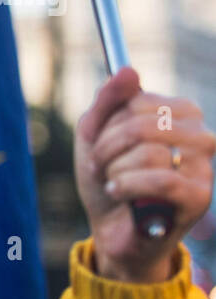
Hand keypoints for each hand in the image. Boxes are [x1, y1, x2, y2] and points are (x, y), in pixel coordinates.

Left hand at [74, 68, 214, 282]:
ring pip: (149, 152)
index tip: (99, 142)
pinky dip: (127, 186)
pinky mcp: (199, 196)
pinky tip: (118, 193)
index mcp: (180, 114)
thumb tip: (129, 69)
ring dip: (114, 171)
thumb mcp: (95, 135)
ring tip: (113, 183)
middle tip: (99, 165)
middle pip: (142, 125)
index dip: (108, 123)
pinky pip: (161, 179)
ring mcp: (203, 167)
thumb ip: (107, 101)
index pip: (138, 101)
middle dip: (107, 148)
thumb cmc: (107, 177)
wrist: (110, 229)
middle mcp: (200, 136)